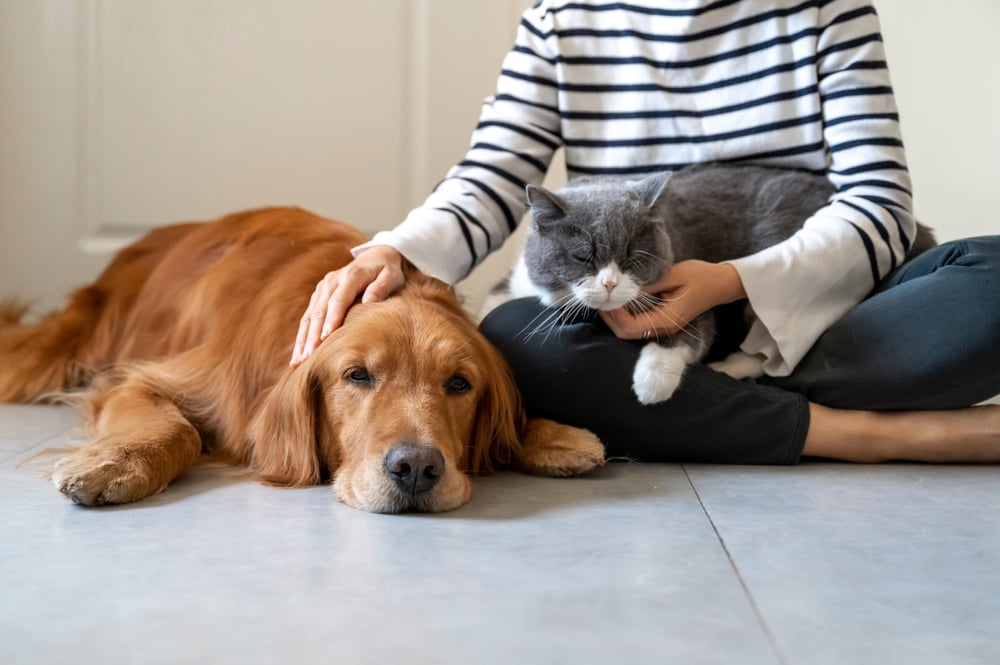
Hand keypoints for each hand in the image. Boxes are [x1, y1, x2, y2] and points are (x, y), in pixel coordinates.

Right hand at [291, 245, 403, 365]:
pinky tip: (298, 354)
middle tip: (308, 357)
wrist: (374, 257)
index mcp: (350, 276)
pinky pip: (308, 317)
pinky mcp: (319, 295)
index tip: (326, 338)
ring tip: (298, 361)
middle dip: (313, 335)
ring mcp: (322, 288)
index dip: (331, 319)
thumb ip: (381, 287)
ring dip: (303, 339)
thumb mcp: (391, 275)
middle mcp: (332, 281)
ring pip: (310, 316)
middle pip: (319, 311)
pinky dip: (302, 336)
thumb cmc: (386, 270)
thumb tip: (369, 301)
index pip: (338, 300)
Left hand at [600, 260, 745, 339]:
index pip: (629, 326)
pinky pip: (635, 323)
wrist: (720, 284)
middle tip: (600, 297)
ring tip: (606, 296)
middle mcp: (662, 329)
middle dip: (609, 317)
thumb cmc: (700, 276)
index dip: (614, 314)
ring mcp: (661, 327)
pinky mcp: (659, 322)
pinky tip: (618, 299)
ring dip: (614, 316)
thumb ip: (647, 285)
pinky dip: (623, 314)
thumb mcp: (672, 275)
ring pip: (628, 330)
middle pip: (625, 333)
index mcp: (666, 320)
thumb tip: (622, 288)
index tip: (607, 295)